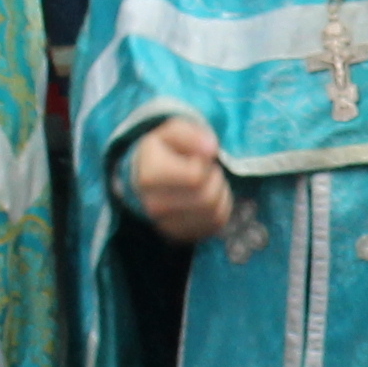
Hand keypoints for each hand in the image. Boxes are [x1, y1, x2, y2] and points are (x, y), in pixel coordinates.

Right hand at [120, 113, 232, 244]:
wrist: (146, 175)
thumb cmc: (163, 150)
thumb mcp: (173, 131)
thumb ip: (191, 135)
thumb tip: (211, 150)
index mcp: (149, 177)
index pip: (196, 177)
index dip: (205, 163)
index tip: (197, 158)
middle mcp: (154, 206)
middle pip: (207, 198)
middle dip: (215, 178)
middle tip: (206, 170)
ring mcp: (167, 225)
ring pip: (215, 212)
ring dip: (220, 193)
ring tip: (206, 182)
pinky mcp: (182, 235)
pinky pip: (216, 224)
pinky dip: (221, 208)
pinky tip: (209, 196)